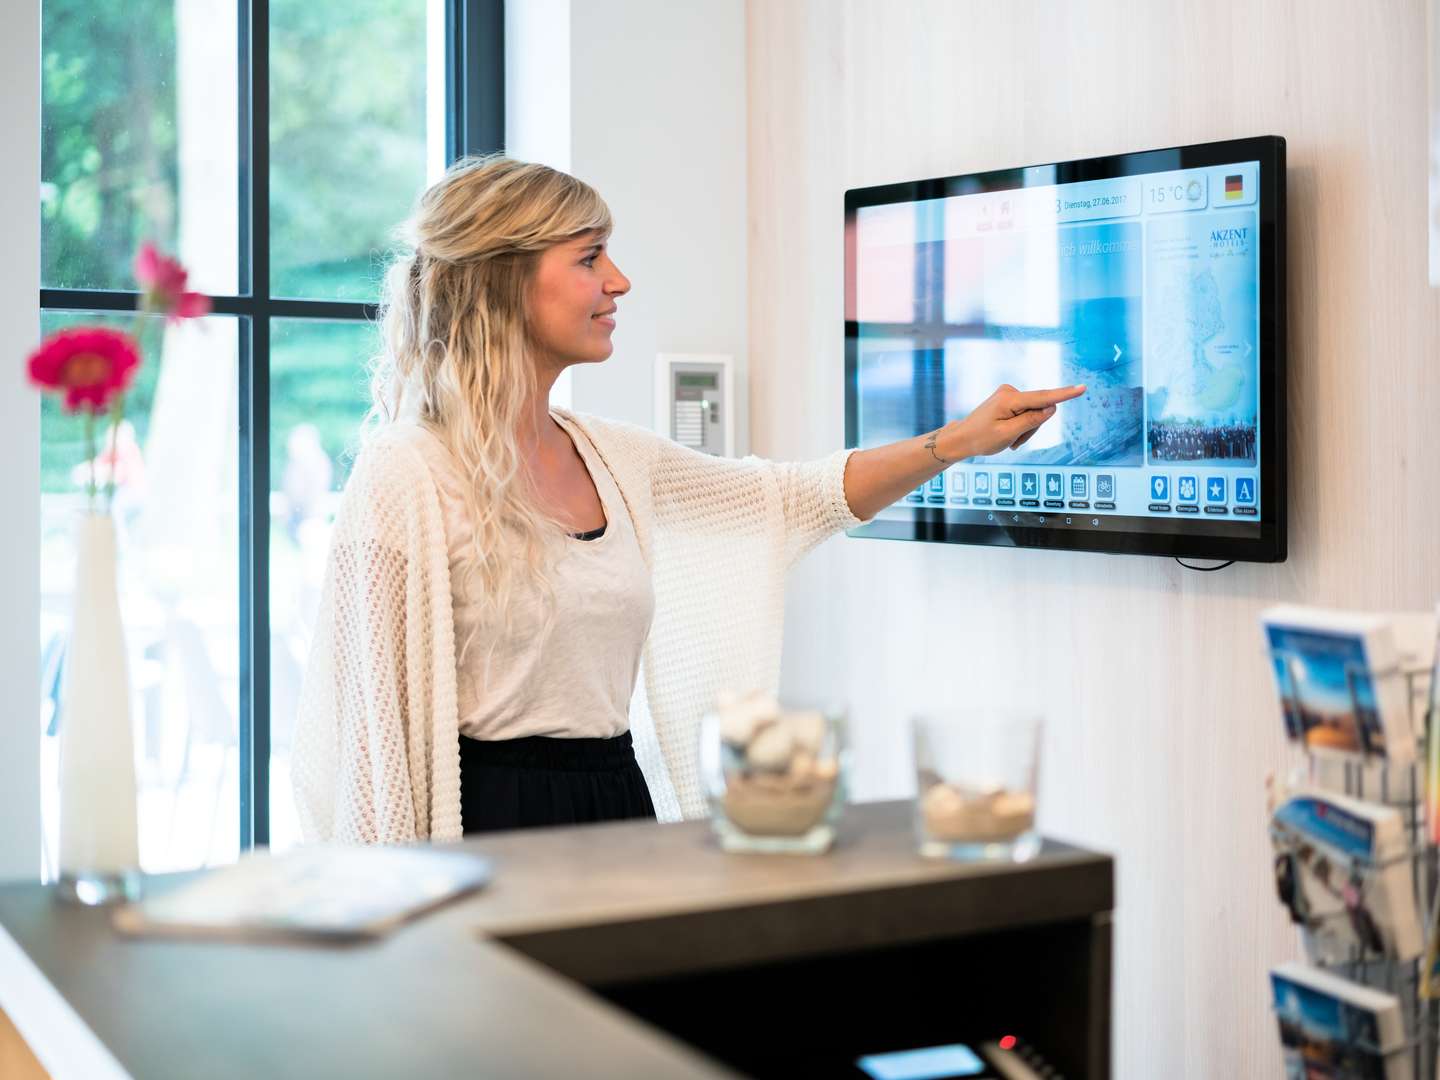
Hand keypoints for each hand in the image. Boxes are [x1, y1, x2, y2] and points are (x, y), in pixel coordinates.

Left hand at [943, 383, 1085, 458]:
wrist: (962, 438)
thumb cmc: (981, 439)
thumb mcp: (1008, 434)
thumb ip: (1031, 420)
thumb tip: (1052, 407)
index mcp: (1009, 399)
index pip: (1043, 397)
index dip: (1064, 394)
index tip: (1082, 388)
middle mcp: (1010, 392)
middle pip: (1039, 410)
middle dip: (1032, 429)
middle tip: (1013, 443)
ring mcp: (1009, 394)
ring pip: (1034, 414)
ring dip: (1025, 430)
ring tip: (1009, 439)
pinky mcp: (1010, 399)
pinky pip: (1026, 413)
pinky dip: (1021, 426)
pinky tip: (1007, 433)